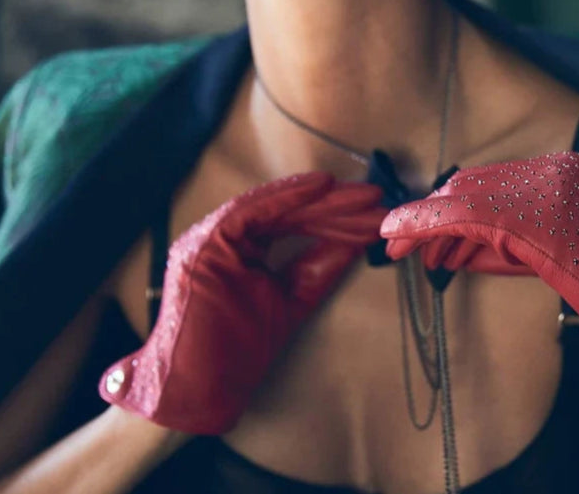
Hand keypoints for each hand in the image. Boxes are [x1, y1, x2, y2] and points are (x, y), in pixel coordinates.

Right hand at [100, 172, 386, 432]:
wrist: (200, 389)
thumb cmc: (236, 353)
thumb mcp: (290, 300)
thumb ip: (318, 269)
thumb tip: (356, 243)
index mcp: (236, 249)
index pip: (290, 223)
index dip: (333, 216)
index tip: (371, 214)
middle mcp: (220, 239)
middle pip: (286, 213)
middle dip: (336, 207)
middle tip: (378, 201)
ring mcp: (209, 239)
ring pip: (274, 208)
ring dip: (323, 201)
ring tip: (364, 197)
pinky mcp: (205, 245)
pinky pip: (251, 210)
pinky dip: (288, 196)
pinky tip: (323, 188)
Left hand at [380, 152, 578, 380]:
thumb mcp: (558, 256)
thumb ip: (514, 242)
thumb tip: (458, 245)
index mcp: (564, 172)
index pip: (488, 184)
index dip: (448, 207)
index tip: (424, 229)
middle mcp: (553, 171)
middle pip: (470, 187)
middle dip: (430, 216)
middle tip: (397, 241)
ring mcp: (544, 191)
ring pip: (460, 199)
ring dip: (420, 224)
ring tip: (393, 246)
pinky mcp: (533, 218)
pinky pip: (464, 218)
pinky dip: (425, 228)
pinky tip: (400, 240)